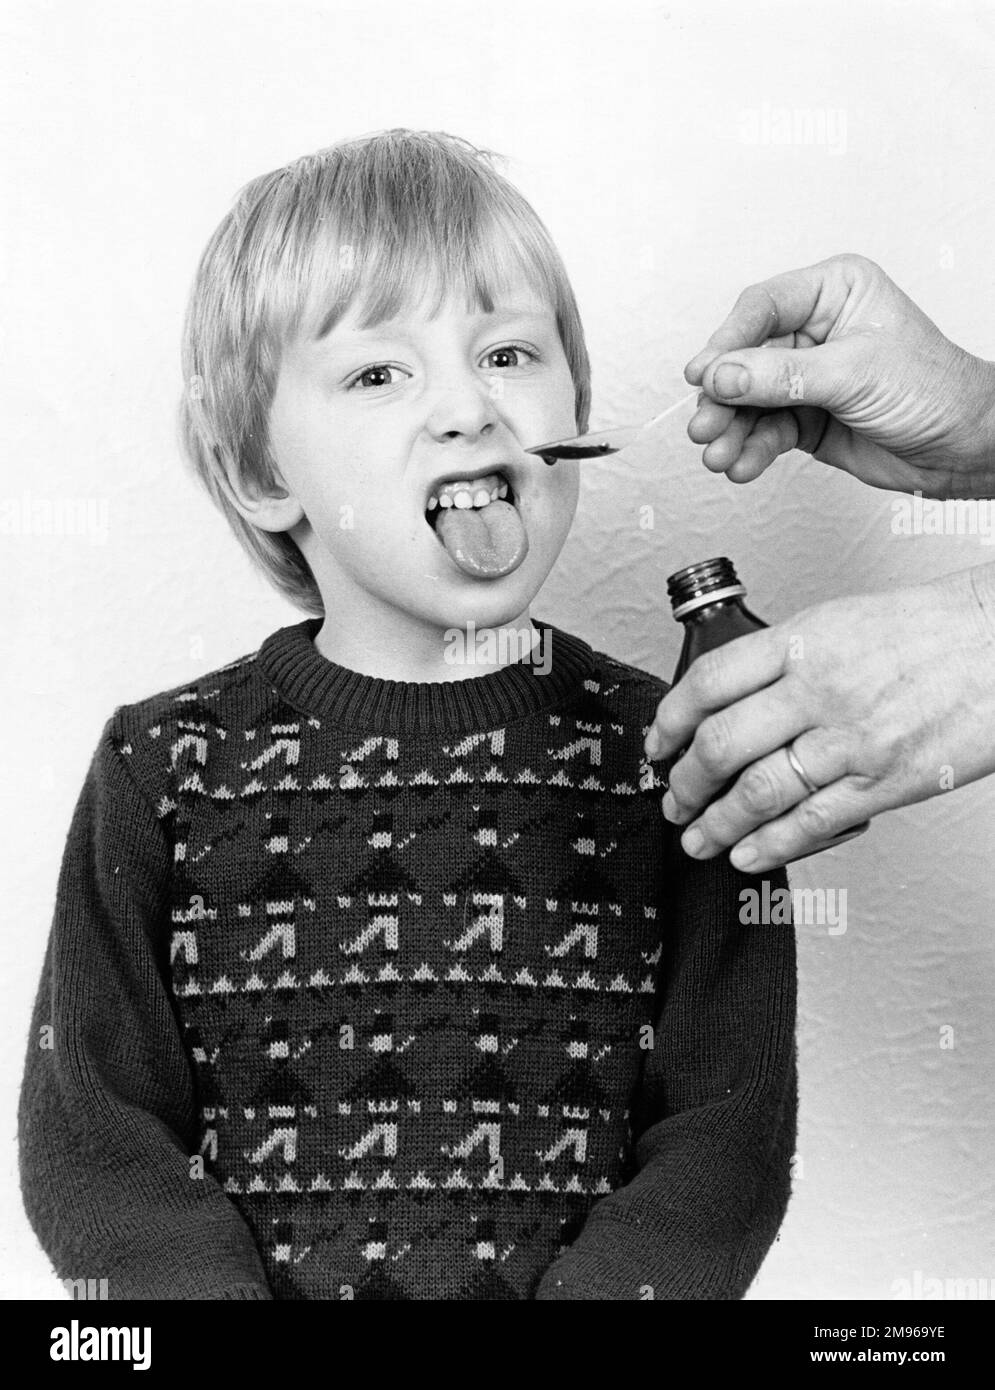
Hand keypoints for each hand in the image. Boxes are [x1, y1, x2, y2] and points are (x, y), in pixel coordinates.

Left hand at [644, 564, 994, 870]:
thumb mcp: (847, 620)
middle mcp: (820, 689)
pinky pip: (810, 823)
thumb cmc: (939, 631)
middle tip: (674, 800)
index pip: (709, 682)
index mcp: (805, 641)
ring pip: (756, 792)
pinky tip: (748, 854)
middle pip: (720, 745)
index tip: (658, 742)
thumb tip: (738, 697)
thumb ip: (792, 658)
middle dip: (684, 783)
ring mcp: (851, 739)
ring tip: (698, 839)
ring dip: (715, 824)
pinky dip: (769, 846)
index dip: (669, 720)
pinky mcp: (885, 782)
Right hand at [684, 253, 994, 499]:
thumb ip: (782, 376)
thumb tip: (724, 376)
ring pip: (750, 401)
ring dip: (731, 431)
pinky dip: (751, 450)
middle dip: (723, 398)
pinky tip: (742, 465)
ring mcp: (808, 376)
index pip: (762, 308)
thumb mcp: (854, 373)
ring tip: (719, 455)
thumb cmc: (935, 389)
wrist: (963, 447)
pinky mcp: (806, 417)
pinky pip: (765, 431)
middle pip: (746, 359)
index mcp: (834, 292)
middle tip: (705, 425)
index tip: (703, 374)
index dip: (727, 342)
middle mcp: (816, 330)